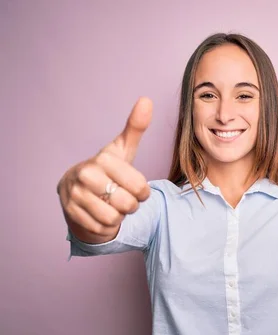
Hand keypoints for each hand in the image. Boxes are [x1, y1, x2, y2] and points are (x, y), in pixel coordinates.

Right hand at [57, 97, 152, 238]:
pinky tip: (99, 214)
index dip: (143, 192)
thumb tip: (147, 99)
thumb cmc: (107, 169)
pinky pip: (101, 230)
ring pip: (114, 219)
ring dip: (118, 217)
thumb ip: (135, 127)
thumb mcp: (122, 150)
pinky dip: (106, 227)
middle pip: (127, 204)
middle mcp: (84, 175)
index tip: (136, 188)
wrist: (76, 192)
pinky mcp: (69, 215)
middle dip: (130, 206)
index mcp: (102, 160)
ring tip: (111, 205)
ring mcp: (74, 196)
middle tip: (122, 198)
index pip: (140, 187)